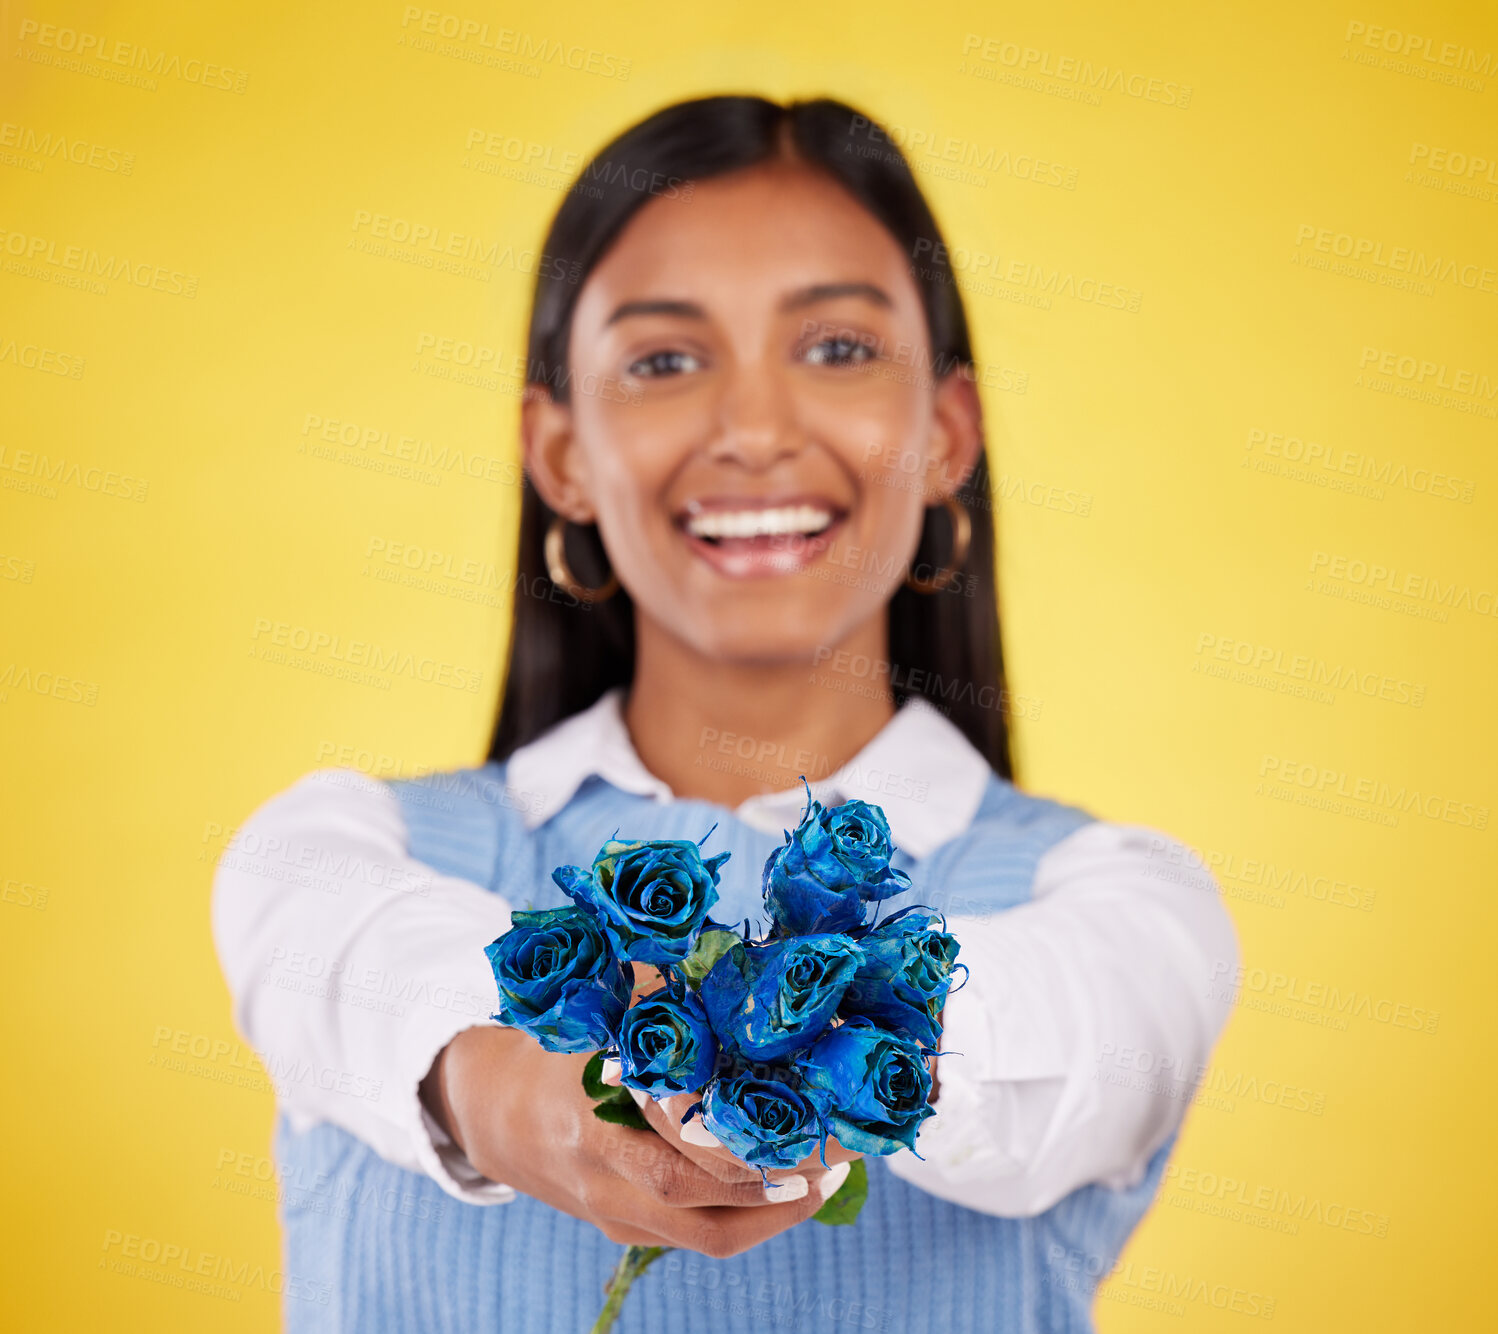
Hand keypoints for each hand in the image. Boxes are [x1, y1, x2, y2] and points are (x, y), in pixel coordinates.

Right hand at [421, 1025, 844, 1258]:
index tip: (807, 1115)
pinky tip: (790, 1188)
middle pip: (697, 1196)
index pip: (677, 1134)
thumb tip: (756, 973)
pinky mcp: (622, 1229)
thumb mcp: (606, 1007)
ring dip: (774, 1213)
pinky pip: (695, 1239)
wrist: (495, 1111)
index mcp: (592, 1104)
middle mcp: (600, 1168)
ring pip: (705, 1234)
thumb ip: (670, 994)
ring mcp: (610, 1209)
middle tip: (841, 1154)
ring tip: (830, 1179)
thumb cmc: (564, 1045)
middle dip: (776, 1181)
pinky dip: (748, 1219)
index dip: (744, 1133)